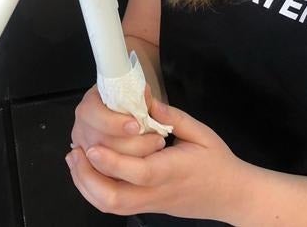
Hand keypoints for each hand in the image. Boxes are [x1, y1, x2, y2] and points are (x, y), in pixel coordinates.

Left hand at [66, 98, 247, 221]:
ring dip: (87, 184)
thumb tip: (145, 99)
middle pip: (115, 199)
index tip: (92, 148)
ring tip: (74, 160)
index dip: (113, 162)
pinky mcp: (146, 206)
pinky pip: (115, 205)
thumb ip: (173, 116)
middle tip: (75, 152)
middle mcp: (157, 192)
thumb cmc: (217, 161)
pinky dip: (95, 190)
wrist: (232, 196)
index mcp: (172, 171)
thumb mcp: (201, 133)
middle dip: (88, 178)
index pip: (139, 172)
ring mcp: (150, 203)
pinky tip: (88, 171)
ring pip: (111, 206)